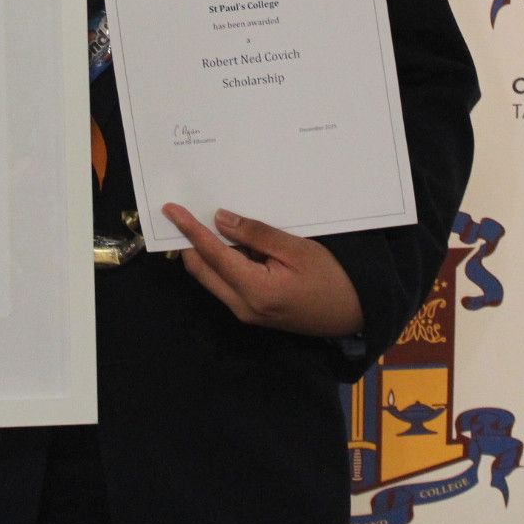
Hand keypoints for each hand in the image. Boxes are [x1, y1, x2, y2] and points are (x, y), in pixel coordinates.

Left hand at [161, 203, 362, 337]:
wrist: (353, 313)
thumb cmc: (331, 277)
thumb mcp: (297, 249)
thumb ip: (256, 235)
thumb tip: (221, 221)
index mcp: (253, 289)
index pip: (211, 254)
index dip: (189, 230)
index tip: (171, 210)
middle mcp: (242, 306)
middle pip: (201, 270)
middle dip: (187, 242)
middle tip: (180, 214)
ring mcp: (246, 313)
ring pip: (211, 279)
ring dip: (203, 253)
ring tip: (201, 223)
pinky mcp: (252, 312)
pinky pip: (225, 285)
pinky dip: (219, 263)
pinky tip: (226, 243)